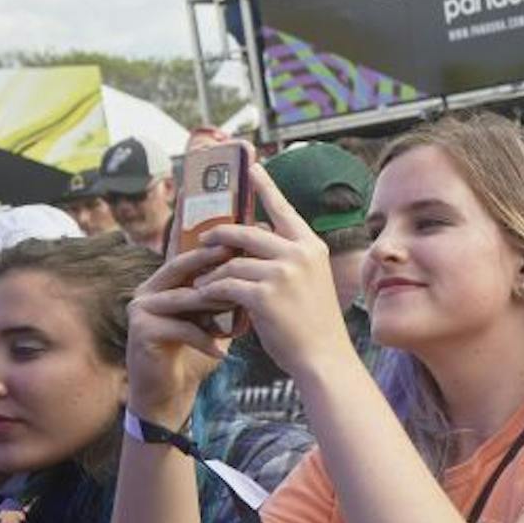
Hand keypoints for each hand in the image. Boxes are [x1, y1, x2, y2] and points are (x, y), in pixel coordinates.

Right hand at [125, 244, 238, 426]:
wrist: (168, 392)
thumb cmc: (195, 351)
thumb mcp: (212, 317)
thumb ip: (226, 294)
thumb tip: (259, 268)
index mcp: (165, 281)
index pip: (191, 255)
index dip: (217, 247)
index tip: (246, 242)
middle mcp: (149, 289)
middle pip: (184, 267)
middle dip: (215, 264)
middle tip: (244, 262)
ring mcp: (141, 308)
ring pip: (184, 297)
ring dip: (214, 302)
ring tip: (241, 304)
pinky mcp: (141, 330)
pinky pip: (180, 328)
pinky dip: (205, 339)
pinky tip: (223, 350)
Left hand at [189, 165, 354, 383]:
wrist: (323, 357)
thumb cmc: (313, 324)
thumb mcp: (310, 281)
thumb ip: (287, 259)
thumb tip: (251, 244)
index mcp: (311, 246)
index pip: (282, 208)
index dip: (265, 186)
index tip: (252, 165)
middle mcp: (299, 253)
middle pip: (246, 231)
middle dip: (219, 235)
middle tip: (204, 240)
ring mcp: (283, 273)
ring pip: (231, 262)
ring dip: (211, 273)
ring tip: (200, 282)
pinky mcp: (265, 294)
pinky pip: (226, 285)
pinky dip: (211, 291)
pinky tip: (203, 297)